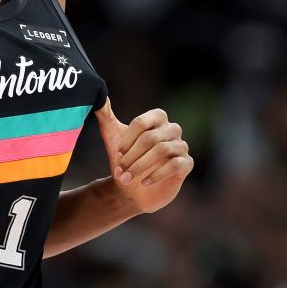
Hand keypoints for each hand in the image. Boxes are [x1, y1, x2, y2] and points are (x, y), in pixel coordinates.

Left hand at [94, 98, 191, 213]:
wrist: (131, 190)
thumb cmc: (124, 160)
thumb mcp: (112, 137)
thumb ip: (106, 116)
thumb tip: (99, 96)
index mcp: (157, 118)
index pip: (141, 123)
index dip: (127, 140)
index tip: (117, 154)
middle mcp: (172, 129)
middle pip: (151, 138)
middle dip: (132, 156)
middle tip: (121, 171)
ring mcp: (181, 146)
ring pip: (162, 150)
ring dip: (141, 166)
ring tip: (128, 179)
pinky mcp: (187, 164)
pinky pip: (175, 164)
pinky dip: (157, 175)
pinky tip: (144, 182)